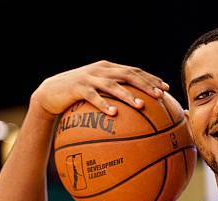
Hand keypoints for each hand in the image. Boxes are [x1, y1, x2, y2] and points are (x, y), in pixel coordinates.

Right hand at [30, 60, 169, 116]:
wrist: (51, 93)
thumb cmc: (79, 97)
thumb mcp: (98, 92)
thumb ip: (115, 96)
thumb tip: (138, 113)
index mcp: (109, 68)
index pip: (134, 70)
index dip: (151, 78)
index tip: (166, 88)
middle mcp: (101, 69)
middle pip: (128, 74)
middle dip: (146, 84)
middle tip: (160, 95)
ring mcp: (89, 77)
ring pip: (113, 84)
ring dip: (128, 95)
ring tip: (141, 106)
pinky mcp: (77, 87)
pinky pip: (93, 96)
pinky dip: (104, 104)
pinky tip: (114, 114)